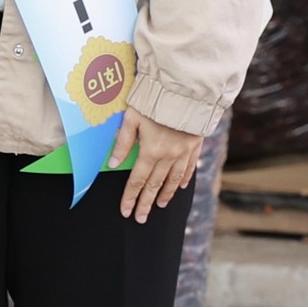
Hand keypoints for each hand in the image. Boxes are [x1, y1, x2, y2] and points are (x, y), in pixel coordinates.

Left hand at [113, 110, 204, 224]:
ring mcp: (184, 152)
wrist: (185, 88)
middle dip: (145, 203)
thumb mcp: (132, 117)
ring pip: (173, 180)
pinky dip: (184, 179)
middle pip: (154, 185)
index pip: (137, 180)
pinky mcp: (195, 144)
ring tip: (159, 206)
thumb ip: (123, 142)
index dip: (130, 198)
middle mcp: (168, 156)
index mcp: (151, 151)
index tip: (126, 211)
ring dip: (165, 194)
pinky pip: (189, 167)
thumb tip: (112, 164)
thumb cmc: (154, 99)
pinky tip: (180, 187)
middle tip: (140, 218)